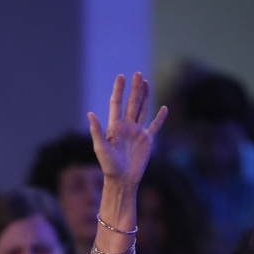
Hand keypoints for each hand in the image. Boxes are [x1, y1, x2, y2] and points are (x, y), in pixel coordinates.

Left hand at [88, 73, 166, 187]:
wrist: (122, 180)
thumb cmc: (109, 166)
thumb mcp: (100, 148)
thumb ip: (96, 131)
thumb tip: (90, 113)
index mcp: (115, 127)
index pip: (117, 104)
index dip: (119, 90)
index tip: (121, 76)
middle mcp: (126, 127)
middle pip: (132, 103)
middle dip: (135, 89)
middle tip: (138, 74)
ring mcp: (137, 133)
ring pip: (142, 110)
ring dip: (145, 97)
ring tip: (146, 83)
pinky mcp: (147, 141)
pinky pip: (155, 126)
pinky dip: (160, 118)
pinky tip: (164, 108)